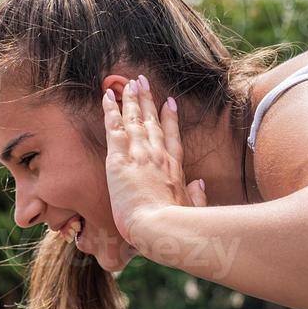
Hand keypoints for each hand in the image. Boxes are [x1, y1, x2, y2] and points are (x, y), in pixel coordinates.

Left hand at [101, 74, 207, 247]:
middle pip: (152, 121)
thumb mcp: (192, 211)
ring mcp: (140, 154)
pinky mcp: (120, 158)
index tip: (168, 102)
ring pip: (134, 119)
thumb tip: (200, 184)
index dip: (170, 118)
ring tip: (128, 82)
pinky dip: (111, 110)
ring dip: (131, 99)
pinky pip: (114, 127)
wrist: (158, 227)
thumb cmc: (175, 226)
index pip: (172, 137)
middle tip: (143, 82)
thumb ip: (197, 196)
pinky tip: (107, 96)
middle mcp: (158, 155)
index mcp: (174, 168)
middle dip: (147, 100)